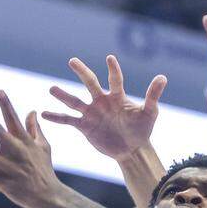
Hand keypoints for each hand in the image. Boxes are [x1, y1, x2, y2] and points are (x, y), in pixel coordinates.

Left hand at [0, 91, 64, 207]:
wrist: (50, 197)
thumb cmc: (44, 170)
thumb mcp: (44, 147)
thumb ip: (34, 129)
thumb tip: (32, 111)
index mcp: (25, 142)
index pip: (14, 120)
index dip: (6, 106)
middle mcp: (16, 152)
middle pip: (0, 133)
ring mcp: (9, 168)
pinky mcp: (3, 183)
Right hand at [42, 55, 166, 160]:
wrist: (132, 149)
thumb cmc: (142, 129)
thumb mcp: (149, 113)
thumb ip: (153, 95)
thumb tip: (162, 77)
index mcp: (117, 96)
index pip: (114, 80)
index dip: (113, 70)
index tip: (110, 58)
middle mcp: (102, 101)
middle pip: (90, 83)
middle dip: (82, 72)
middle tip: (72, 61)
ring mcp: (91, 113)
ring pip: (75, 101)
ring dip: (63, 95)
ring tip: (51, 88)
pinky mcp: (85, 126)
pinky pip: (69, 120)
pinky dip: (57, 118)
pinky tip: (44, 114)